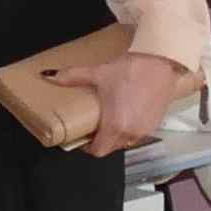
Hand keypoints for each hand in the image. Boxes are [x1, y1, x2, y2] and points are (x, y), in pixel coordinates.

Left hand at [65, 52, 193, 155]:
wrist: (161, 60)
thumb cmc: (132, 69)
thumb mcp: (98, 73)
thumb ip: (72, 77)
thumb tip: (50, 75)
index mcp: (115, 126)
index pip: (98, 151)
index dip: (88, 147)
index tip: (83, 136)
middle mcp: (131, 132)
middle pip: (111, 147)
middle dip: (102, 140)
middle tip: (95, 124)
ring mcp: (146, 129)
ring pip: (126, 141)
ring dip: (117, 135)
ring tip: (112, 116)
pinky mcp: (157, 122)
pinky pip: (139, 133)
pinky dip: (131, 128)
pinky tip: (128, 111)